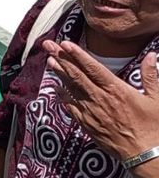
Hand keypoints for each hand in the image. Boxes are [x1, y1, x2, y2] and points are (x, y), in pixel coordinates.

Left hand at [42, 40, 158, 160]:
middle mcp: (100, 98)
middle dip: (61, 58)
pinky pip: (71, 107)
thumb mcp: (157, 99)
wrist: (145, 154)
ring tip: (49, 60)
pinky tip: (56, 88)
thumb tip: (152, 55)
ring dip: (59, 73)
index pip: (92, 68)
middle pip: (76, 75)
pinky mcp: (86, 123)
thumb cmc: (154, 127)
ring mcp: (91, 111)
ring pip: (71, 88)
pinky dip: (62, 96)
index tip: (65, 44)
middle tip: (48, 45)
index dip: (78, 55)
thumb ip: (151, 76)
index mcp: (116, 90)